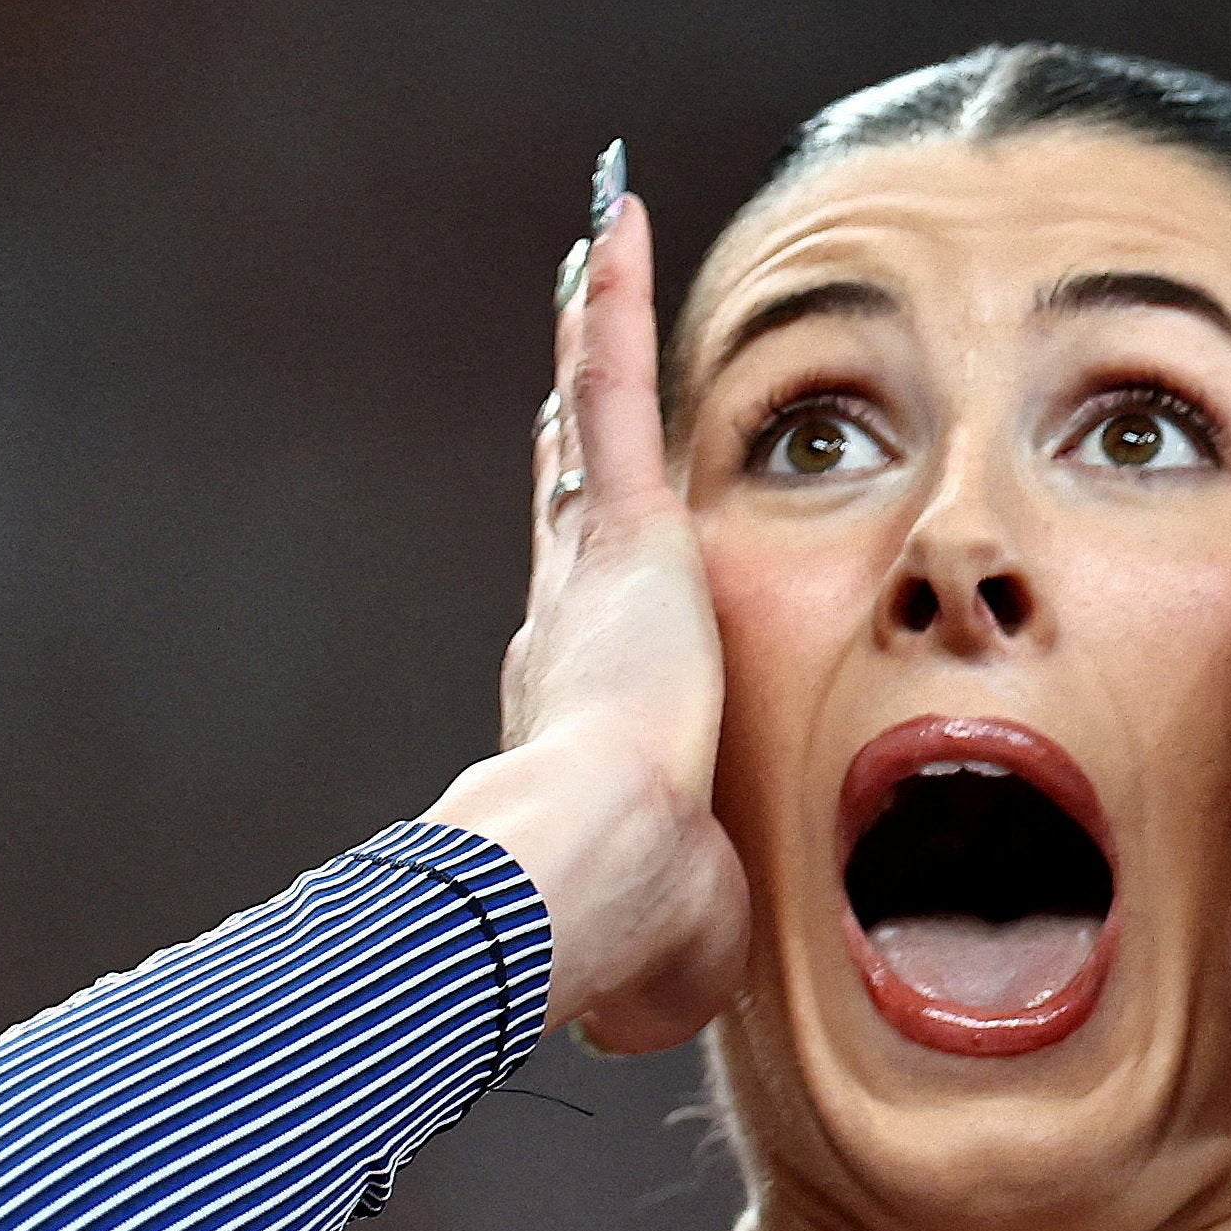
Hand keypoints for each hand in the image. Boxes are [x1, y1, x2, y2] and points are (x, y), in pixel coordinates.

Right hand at [432, 179, 747, 1051]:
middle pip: (574, 501)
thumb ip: (665, 945)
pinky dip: (611, 302)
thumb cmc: (621, 935)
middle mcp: (563, 628)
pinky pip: (620, 388)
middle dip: (575, 427)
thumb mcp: (667, 939)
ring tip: (594, 241)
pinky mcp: (623, 534)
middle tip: (572, 352)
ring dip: (590, 334)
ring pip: (592, 425)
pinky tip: (613, 214)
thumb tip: (644, 1016)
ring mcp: (588, 575)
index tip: (582, 515)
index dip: (580, 558)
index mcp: (579, 719)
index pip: (581, 619)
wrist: (583, 884)